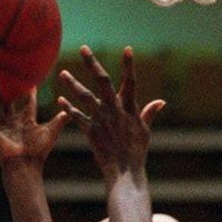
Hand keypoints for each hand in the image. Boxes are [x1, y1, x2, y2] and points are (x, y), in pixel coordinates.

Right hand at [0, 90, 66, 166]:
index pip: (27, 99)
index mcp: (26, 119)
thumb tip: (71, 111)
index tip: (28, 74)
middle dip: (1, 86)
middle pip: (5, 99)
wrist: (25, 166)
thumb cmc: (38, 152)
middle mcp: (11, 120)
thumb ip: (60, 121)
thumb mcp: (51, 132)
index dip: (28, 87)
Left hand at [58, 47, 164, 182]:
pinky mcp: (91, 131)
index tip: (127, 49)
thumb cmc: (136, 153)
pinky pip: (77, 117)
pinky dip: (68, 108)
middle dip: (93, 64)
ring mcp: (101, 120)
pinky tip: (60, 99)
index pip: (130, 82)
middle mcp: (115, 111)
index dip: (129, 65)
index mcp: (130, 109)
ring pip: (85, 97)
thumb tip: (161, 102)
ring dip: (73, 84)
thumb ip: (149, 114)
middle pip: (103, 82)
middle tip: (83, 48)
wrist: (124, 172)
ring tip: (62, 73)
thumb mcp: (145, 131)